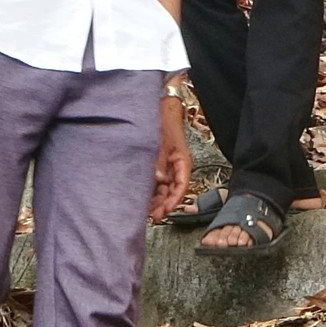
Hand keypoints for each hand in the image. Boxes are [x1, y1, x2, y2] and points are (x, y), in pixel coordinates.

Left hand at [150, 94, 192, 220]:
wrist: (159, 110)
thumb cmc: (164, 124)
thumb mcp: (162, 144)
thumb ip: (160, 163)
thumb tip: (158, 180)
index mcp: (183, 163)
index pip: (182, 186)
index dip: (174, 200)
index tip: (165, 211)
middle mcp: (176, 168)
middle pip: (172, 191)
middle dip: (163, 204)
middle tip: (152, 216)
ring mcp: (167, 167)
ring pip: (163, 189)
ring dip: (156, 200)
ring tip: (146, 211)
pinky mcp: (157, 166)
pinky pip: (156, 182)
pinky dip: (150, 191)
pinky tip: (142, 198)